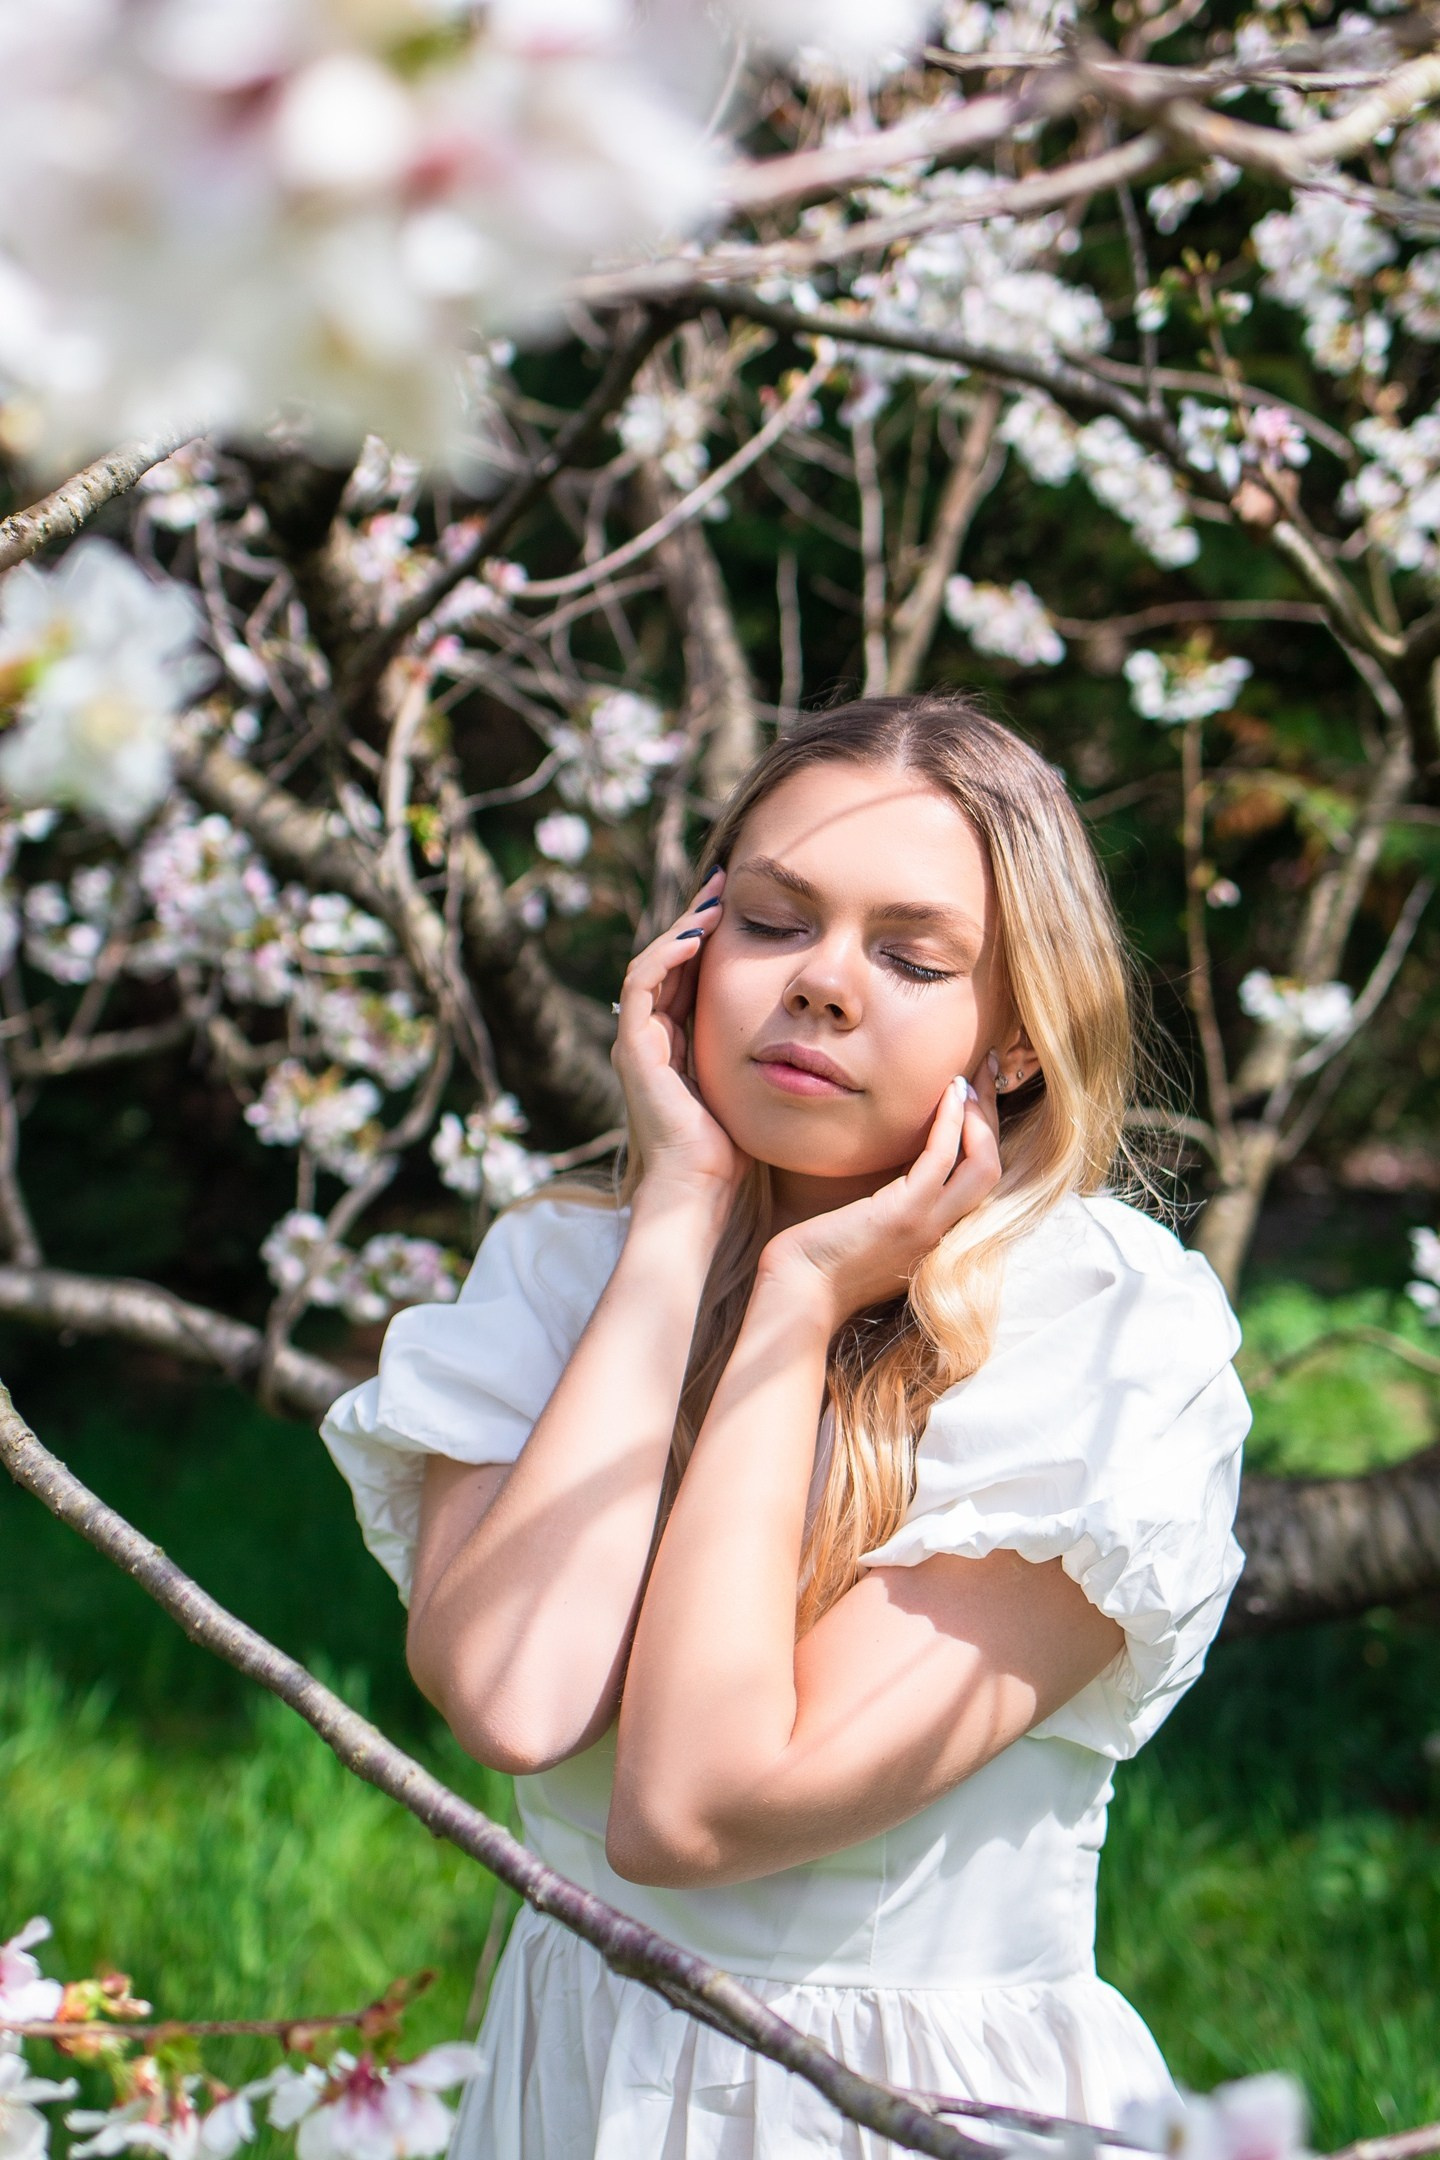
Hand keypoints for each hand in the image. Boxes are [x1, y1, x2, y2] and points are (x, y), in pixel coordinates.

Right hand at [611, 868, 750, 1212]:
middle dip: (695, 919)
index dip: (711, 937)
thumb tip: (820, 1031)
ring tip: (712, 900)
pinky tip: (695, 937)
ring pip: (652, 966)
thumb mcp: (760, 1090)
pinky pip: (642, 989)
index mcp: (679, 1048)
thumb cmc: (739, 1159)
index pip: (689, 976)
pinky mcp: (635, 1053)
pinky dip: (665, 958)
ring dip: (680, 928)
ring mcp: (639, 1046)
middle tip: (724, 881)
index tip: (742, 902)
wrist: (704, 1197)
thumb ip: (772, 1058)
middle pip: (668, 962)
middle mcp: (653, 1042)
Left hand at [758, 1062, 1001, 1330]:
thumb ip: (884, 1206)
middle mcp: (942, 1232)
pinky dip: (949, 1122)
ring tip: (969, 1077)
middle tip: (987, 1072)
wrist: (798, 1296)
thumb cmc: (817, 1265)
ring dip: (979, 1114)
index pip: (978, 1182)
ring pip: (981, 1162)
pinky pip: (941, 1159)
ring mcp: (927, 1225)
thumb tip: (878, 1173)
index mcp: (935, 1236)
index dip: (984, 1137)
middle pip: (991, 1167)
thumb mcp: (864, 1231)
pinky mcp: (904, 1214)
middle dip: (992, 1117)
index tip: (975, 1098)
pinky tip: (947, 1094)